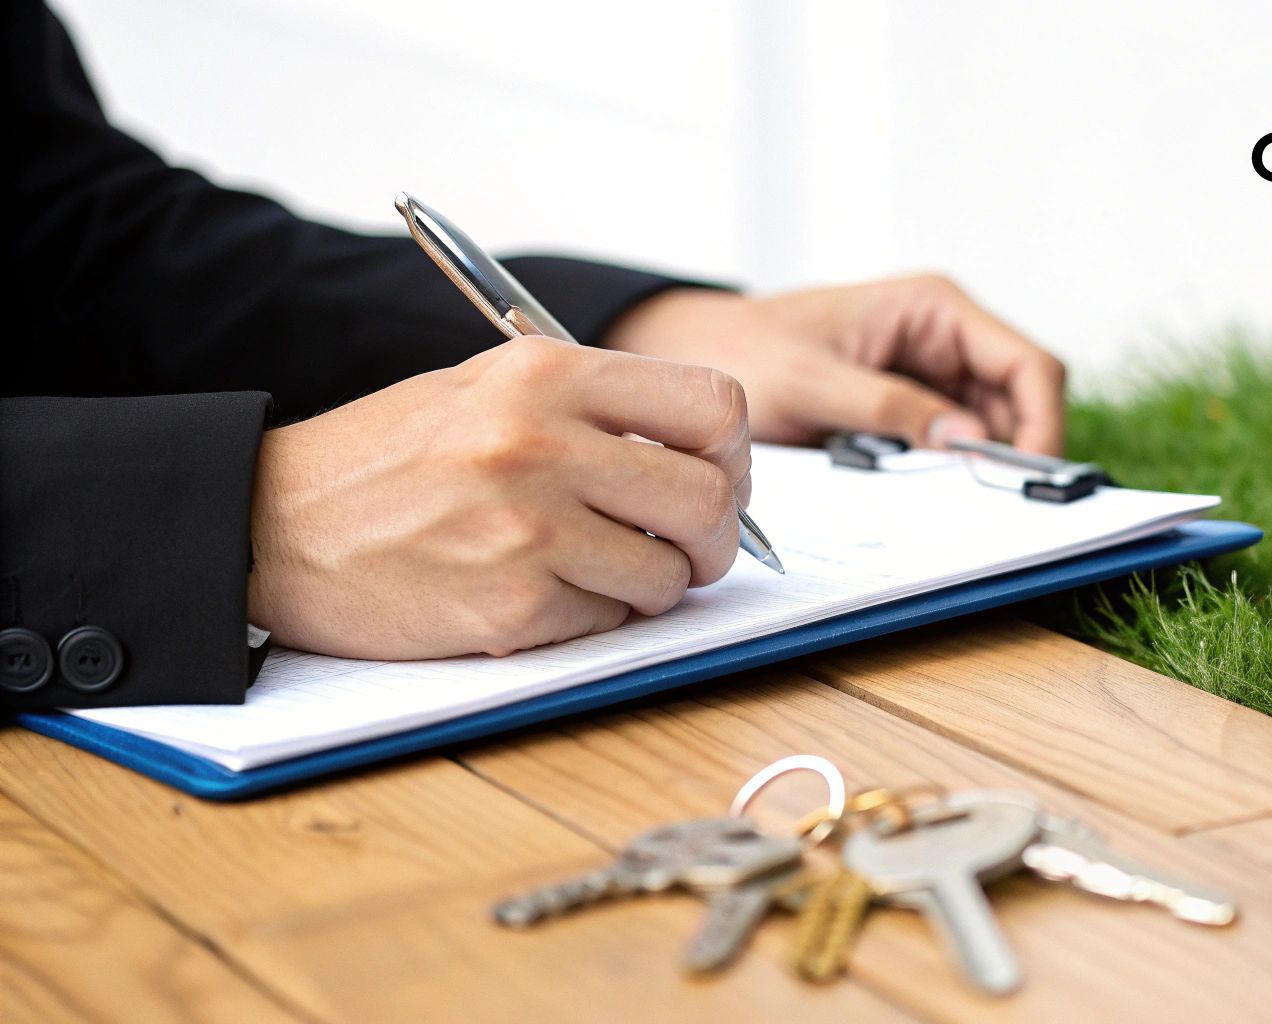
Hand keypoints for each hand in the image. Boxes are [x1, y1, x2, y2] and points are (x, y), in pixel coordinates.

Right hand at [247, 336, 750, 658]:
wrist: (270, 529)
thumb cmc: (386, 462)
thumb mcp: (486, 389)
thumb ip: (593, 408)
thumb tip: (707, 453)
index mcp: (543, 374)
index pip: (712, 405)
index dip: (732, 452)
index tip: (714, 475)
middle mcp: (541, 443)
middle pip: (711, 498)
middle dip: (715, 536)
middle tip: (686, 546)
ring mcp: (529, 529)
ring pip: (669, 573)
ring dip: (651, 583)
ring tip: (596, 567)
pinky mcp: (512, 606)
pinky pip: (609, 620)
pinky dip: (593, 615)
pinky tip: (542, 592)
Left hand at [605, 274, 1066, 454]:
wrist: (695, 353)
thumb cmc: (745, 350)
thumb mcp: (811, 381)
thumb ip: (888, 407)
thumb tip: (964, 440)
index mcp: (934, 308)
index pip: (1027, 365)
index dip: (1042, 424)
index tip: (1023, 480)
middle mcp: (944, 336)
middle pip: (1018, 403)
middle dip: (1006, 452)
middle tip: (984, 504)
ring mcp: (929, 374)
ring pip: (988, 431)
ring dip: (968, 466)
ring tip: (926, 487)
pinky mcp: (908, 409)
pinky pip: (947, 445)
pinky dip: (939, 471)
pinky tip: (909, 485)